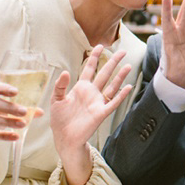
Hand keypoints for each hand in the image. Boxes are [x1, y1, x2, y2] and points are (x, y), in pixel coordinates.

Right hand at [0, 80, 32, 151]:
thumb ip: (21, 108)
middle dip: (9, 107)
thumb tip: (40, 112)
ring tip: (23, 124)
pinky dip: (3, 135)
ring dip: (8, 121)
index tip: (16, 92)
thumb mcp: (4, 108)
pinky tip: (15, 136)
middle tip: (24, 111)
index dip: (2, 88)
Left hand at [50, 45, 132, 184]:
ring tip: (128, 66)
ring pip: (112, 86)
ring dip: (120, 76)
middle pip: (104, 74)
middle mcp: (91, 93)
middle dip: (113, 62)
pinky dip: (121, 95)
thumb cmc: (60, 119)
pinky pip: (113, 102)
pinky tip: (127, 87)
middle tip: (122, 52)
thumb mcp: (55, 100)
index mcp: (81, 87)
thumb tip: (66, 72)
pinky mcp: (101, 113)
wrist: (64, 137)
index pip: (89, 68)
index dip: (94, 57)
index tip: (100, 46)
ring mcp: (97, 102)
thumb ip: (60, 85)